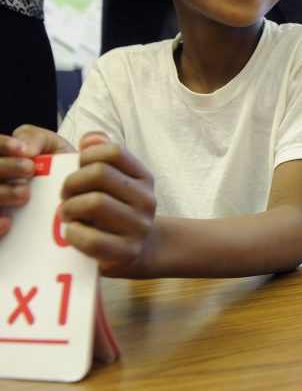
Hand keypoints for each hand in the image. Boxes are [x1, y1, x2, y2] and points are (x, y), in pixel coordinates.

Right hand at [0, 125, 73, 237]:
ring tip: (24, 194)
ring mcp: (0, 203)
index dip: (3, 146)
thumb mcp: (52, 146)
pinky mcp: (1, 228)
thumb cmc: (60, 168)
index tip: (26, 151)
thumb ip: (36, 138)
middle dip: (6, 167)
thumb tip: (25, 149)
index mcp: (3, 158)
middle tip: (29, 170)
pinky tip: (8, 223)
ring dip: (1, 193)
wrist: (82, 196)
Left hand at [59, 133, 156, 276]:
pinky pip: (93, 239)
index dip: (86, 156)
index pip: (114, 151)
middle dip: (71, 182)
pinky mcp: (127, 252)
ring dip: (70, 207)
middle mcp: (147, 199)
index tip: (77, 169)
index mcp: (144, 178)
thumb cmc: (117, 209)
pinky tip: (72, 232)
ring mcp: (139, 226)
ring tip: (66, 214)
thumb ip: (101, 154)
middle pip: (100, 173)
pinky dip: (74, 234)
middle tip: (64, 195)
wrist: (139, 249)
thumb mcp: (116, 179)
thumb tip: (90, 138)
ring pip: (95, 203)